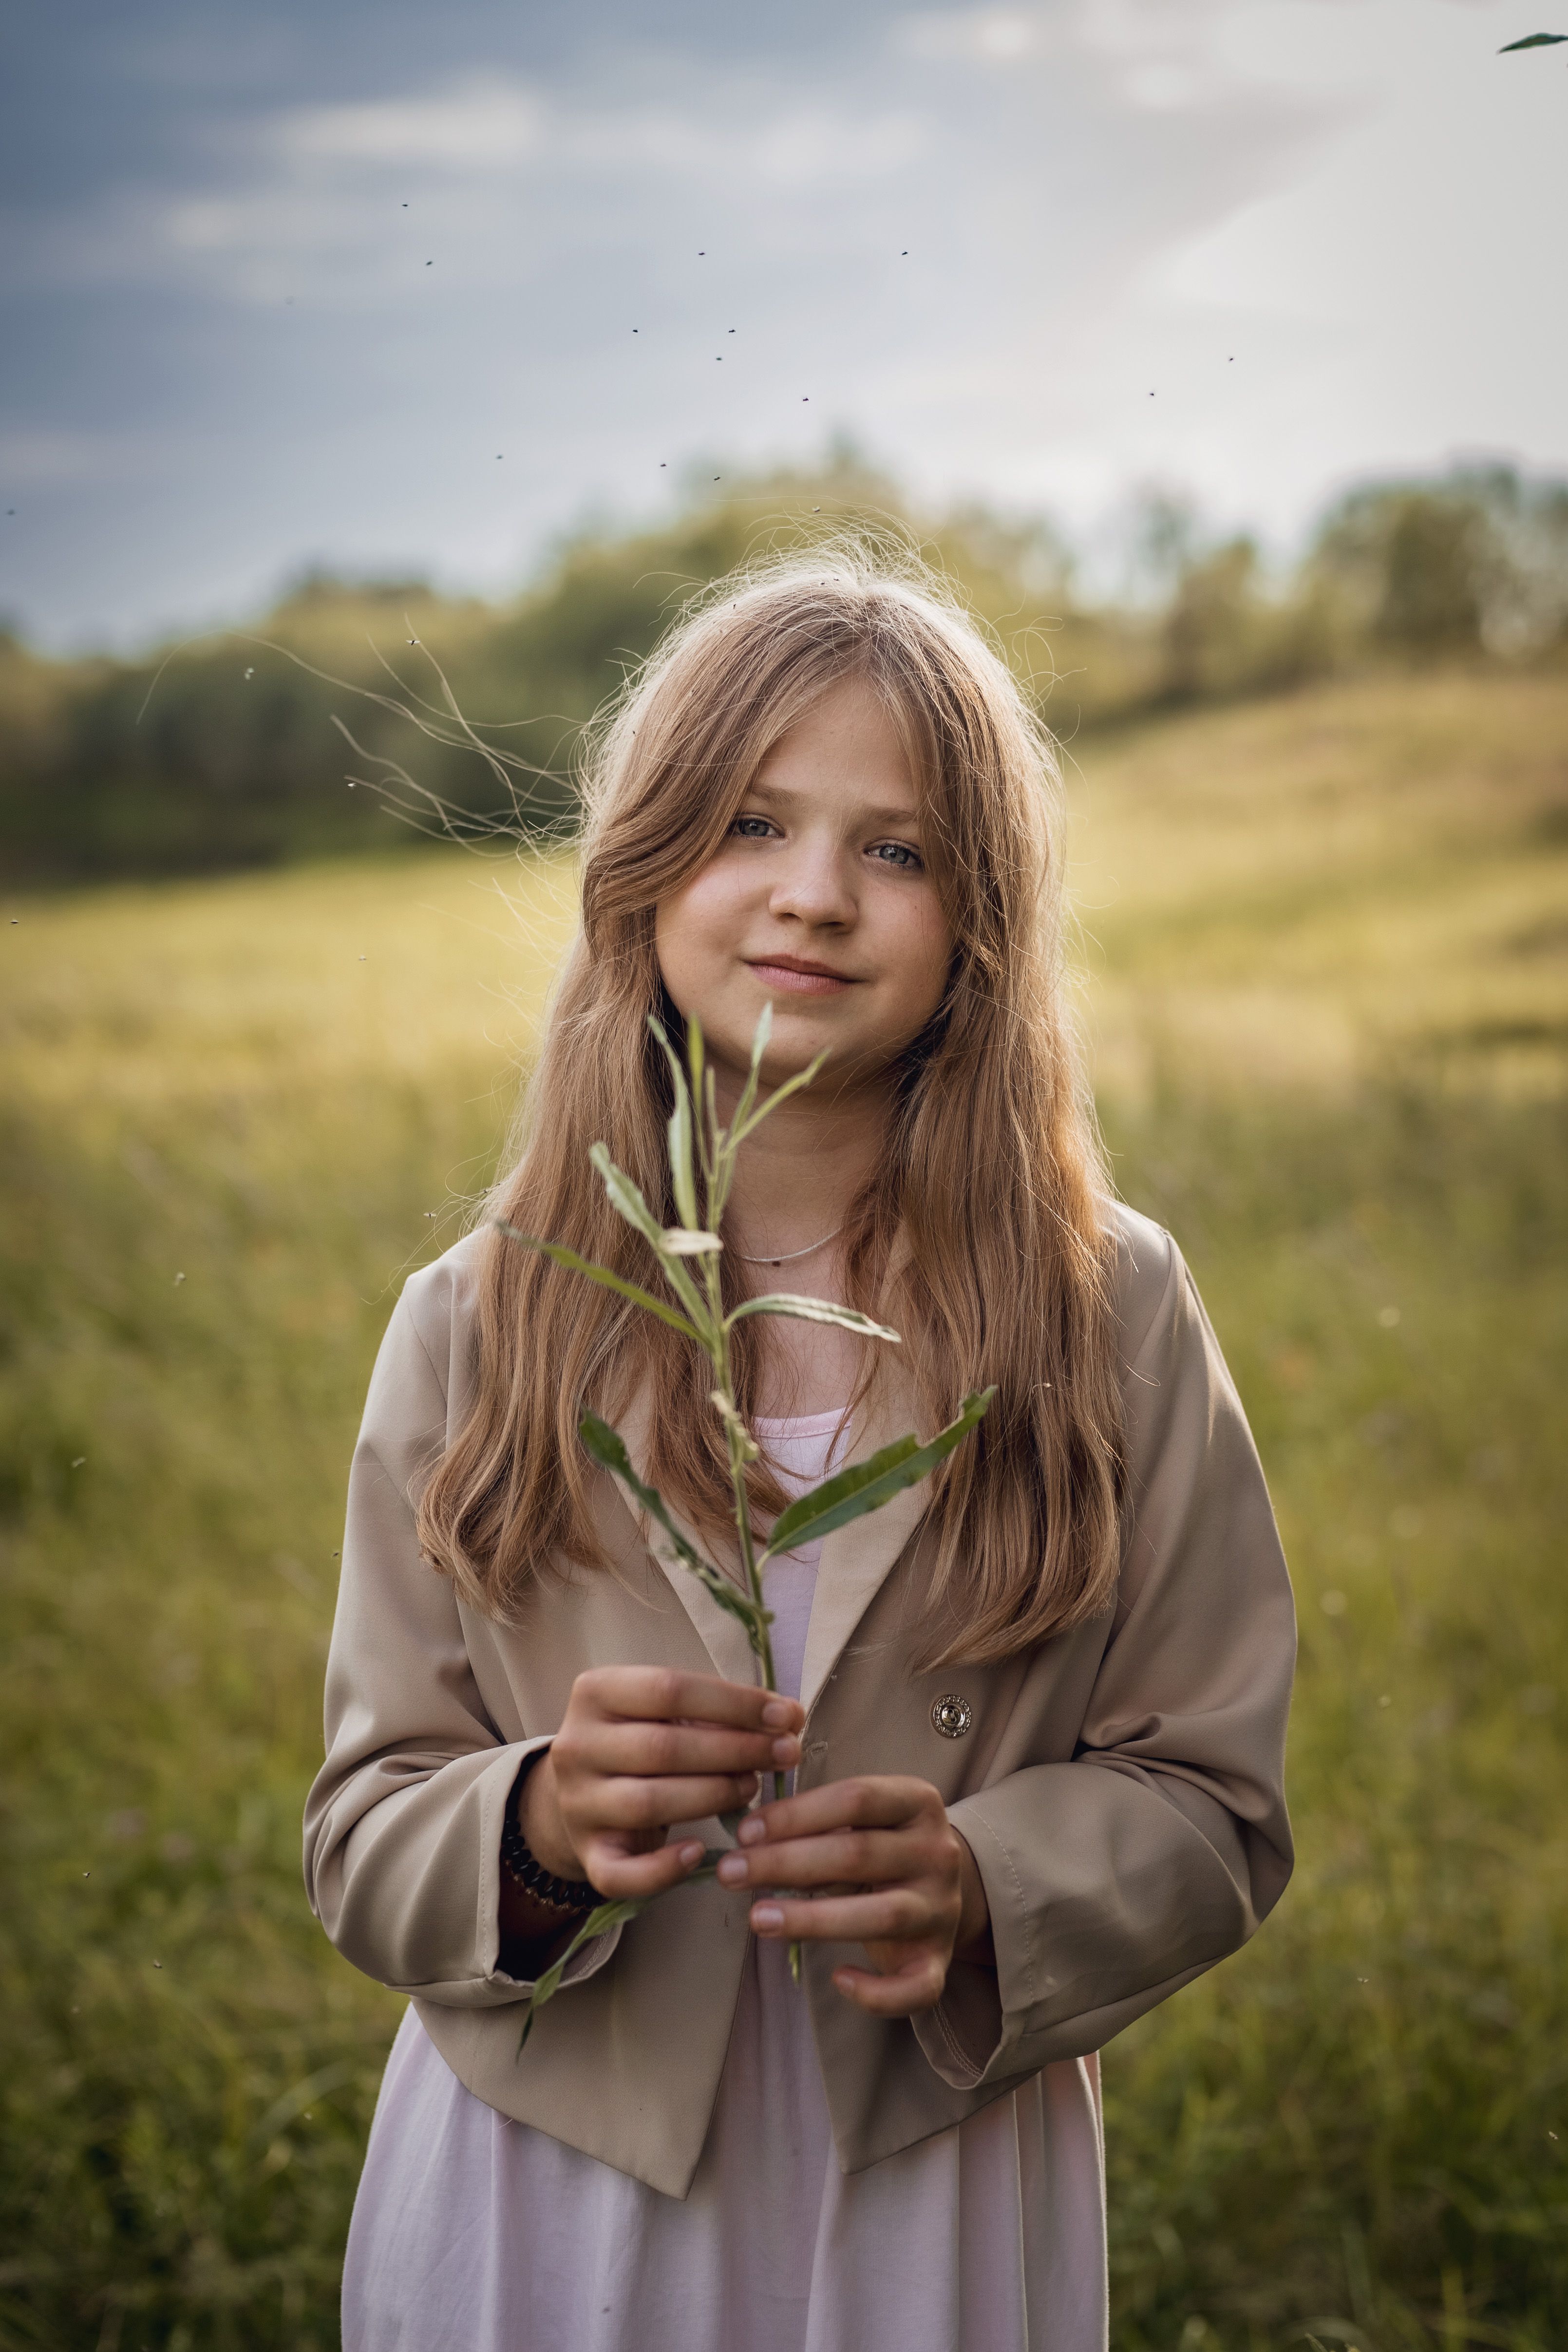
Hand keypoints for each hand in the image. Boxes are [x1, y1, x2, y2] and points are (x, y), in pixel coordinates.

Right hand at [521, 1667, 804, 1904]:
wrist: (585, 1793)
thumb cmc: (641, 1741)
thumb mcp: (664, 1712)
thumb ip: (716, 1712)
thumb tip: (787, 1717)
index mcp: (595, 1693)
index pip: (669, 1689)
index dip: (734, 1703)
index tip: (786, 1715)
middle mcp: (576, 1747)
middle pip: (663, 1748)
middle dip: (736, 1750)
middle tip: (786, 1754)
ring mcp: (577, 1805)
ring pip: (648, 1803)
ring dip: (713, 1796)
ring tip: (753, 1787)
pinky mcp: (588, 1856)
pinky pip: (623, 1873)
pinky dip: (663, 1869)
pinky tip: (700, 1852)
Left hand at [714, 1774, 992, 2014]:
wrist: (938, 1888)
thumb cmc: (878, 1847)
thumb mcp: (857, 1822)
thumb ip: (816, 1826)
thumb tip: (749, 1842)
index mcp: (918, 1802)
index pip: (856, 1799)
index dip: (796, 1815)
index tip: (745, 1833)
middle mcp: (938, 1852)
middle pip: (859, 1854)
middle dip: (787, 1863)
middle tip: (731, 1872)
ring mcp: (942, 1908)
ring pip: (883, 1915)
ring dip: (813, 1919)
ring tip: (758, 1919)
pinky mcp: (940, 1959)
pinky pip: (917, 1987)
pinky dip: (878, 1992)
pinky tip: (839, 1979)